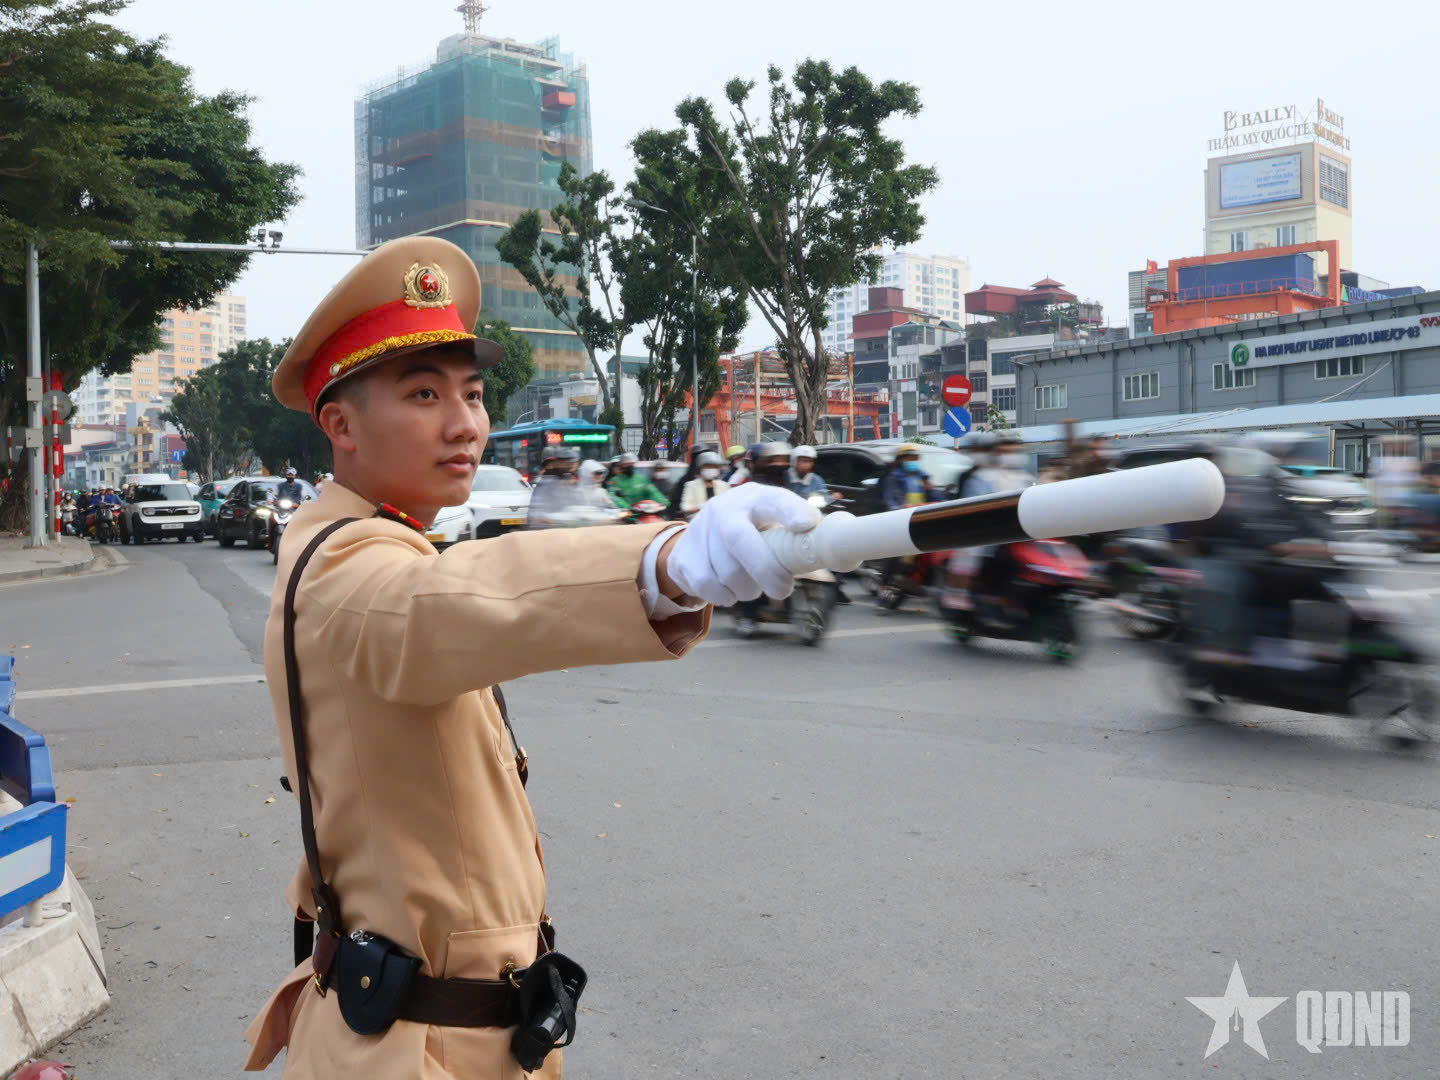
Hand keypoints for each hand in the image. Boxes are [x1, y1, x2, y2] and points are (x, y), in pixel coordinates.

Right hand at [658, 484, 821, 605]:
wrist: (700, 537)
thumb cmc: (753, 532)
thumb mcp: (775, 525)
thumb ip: (804, 538)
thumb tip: (847, 557)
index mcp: (754, 498)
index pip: (774, 499)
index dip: (791, 511)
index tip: (808, 524)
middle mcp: (723, 509)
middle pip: (740, 541)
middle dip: (766, 572)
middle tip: (782, 590)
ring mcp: (698, 531)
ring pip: (725, 573)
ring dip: (746, 590)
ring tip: (752, 588)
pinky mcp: (682, 556)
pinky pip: (706, 588)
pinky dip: (724, 598)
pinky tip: (730, 592)